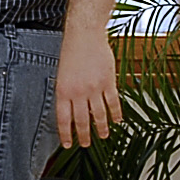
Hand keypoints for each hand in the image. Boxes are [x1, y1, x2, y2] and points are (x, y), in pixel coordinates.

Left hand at [53, 30, 122, 148]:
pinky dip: (115, 113)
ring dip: (101, 128)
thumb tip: (71, 112)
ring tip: (103, 135)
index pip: (63, 119)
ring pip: (99, 115)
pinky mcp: (108, 82)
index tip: (67, 145)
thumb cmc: (72, 52)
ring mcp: (94, 88)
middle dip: (84, 136)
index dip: (65, 134)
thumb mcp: (62, 75)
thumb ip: (67, 94)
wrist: (85, 35)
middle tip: (86, 144)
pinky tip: (117, 120)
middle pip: (82, 121)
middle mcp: (78, 92)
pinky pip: (113, 102)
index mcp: (63, 91)